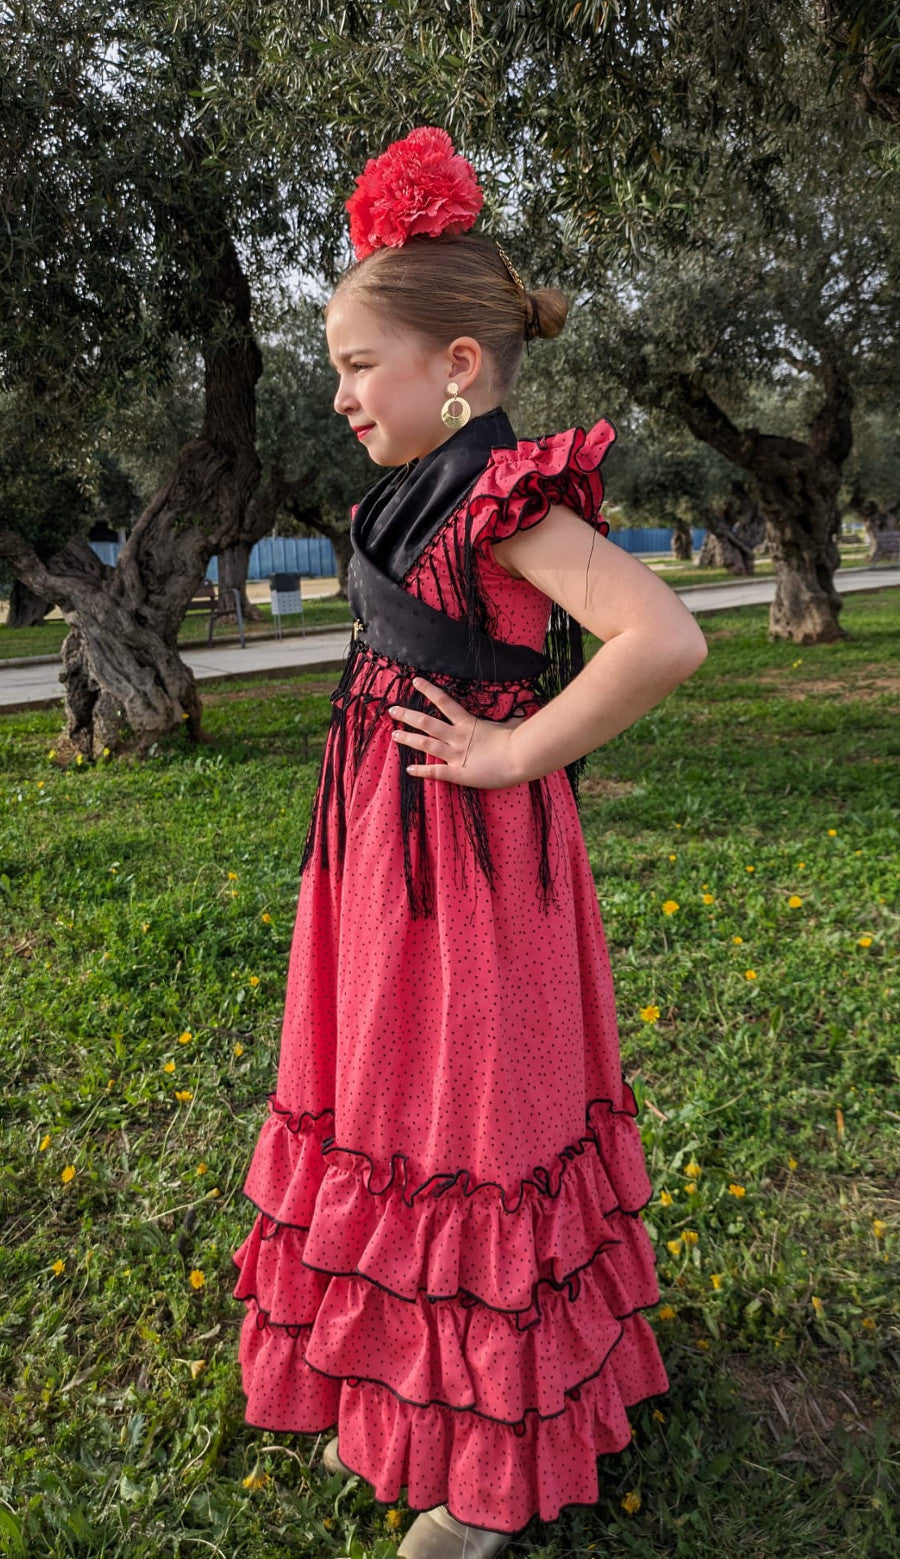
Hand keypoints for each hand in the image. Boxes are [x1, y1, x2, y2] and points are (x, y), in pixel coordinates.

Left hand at [388, 676, 526, 789]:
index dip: (429, 690)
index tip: (415, 681)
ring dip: (409, 739)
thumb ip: (508, 721)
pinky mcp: (458, 773)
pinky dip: (422, 771)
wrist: (520, 758)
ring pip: (426, 744)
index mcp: (468, 724)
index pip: (444, 701)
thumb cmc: (518, 740)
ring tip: (394, 735)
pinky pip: (436, 772)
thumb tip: (519, 715)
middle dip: (408, 716)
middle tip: (392, 710)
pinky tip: (409, 770)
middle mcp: (457, 737)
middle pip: (427, 723)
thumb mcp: (510, 725)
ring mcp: (456, 755)